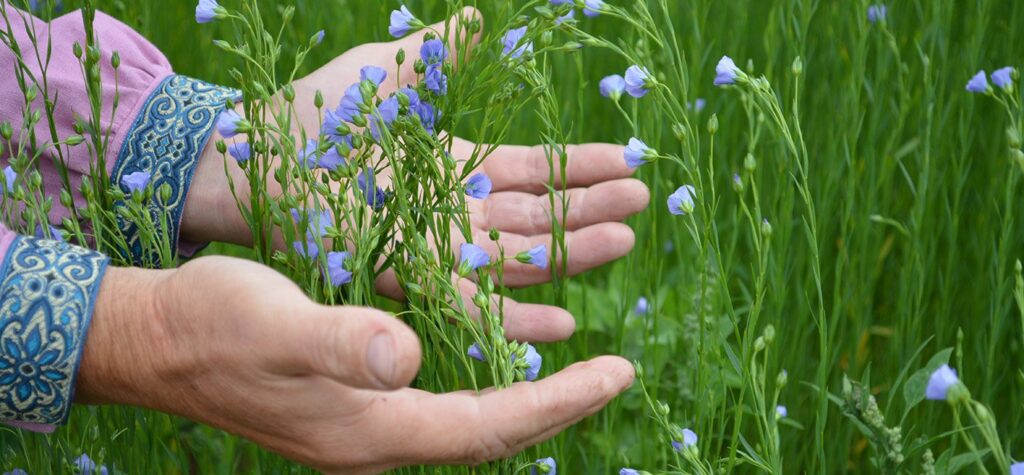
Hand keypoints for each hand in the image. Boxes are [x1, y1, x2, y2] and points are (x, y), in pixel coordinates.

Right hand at [77, 257, 634, 472]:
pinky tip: (498, 361)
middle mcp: (378, 440)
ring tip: (575, 372)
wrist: (158, 341)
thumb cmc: (214, 326)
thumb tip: (407, 358)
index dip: (560, 404)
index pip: (491, 427)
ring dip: (526, 400)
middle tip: (615, 374)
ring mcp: (364, 427)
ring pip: (468, 423)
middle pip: (490, 435)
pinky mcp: (352, 405)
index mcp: (374, 429)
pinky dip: (483, 388)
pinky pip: (439, 406)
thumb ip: (341, 344)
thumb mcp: (277, 325)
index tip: (618, 372)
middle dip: (558, 408)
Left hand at [180, 8, 649, 342]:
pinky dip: (519, 316)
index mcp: (451, 165)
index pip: (529, 170)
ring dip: (572, 252)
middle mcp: (451, 210)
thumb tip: (480, 16)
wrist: (247, 159)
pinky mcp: (409, 277)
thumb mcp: (384, 75)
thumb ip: (436, 56)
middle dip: (590, 208)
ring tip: (626, 240)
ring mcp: (433, 245)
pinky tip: (564, 323)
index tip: (626, 159)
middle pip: (536, 215)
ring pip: (518, 257)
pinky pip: (473, 303)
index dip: (576, 167)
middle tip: (643, 201)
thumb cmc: (311, 116)